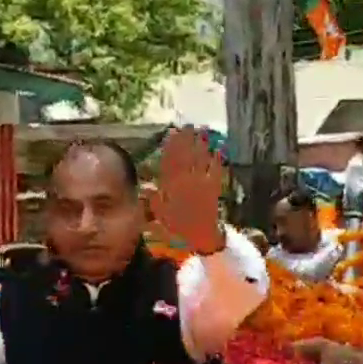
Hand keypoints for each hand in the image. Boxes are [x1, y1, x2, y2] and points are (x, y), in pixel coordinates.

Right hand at [144, 128, 225, 254]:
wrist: (201, 238)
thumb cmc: (178, 229)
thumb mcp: (161, 215)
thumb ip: (154, 200)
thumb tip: (144, 187)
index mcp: (173, 187)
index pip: (171, 161)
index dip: (172, 146)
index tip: (173, 132)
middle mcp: (187, 182)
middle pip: (187, 156)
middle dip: (188, 140)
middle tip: (189, 125)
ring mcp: (202, 184)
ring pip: (201, 160)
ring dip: (202, 145)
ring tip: (203, 130)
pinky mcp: (214, 188)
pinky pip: (215, 170)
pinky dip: (217, 159)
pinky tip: (218, 149)